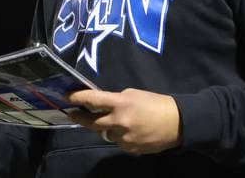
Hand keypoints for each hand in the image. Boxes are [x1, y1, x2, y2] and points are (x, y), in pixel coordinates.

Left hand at [67, 88, 181, 154]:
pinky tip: (132, 131)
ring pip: (106, 134)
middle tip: (73, 113)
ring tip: (119, 121)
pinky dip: (120, 136)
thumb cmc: (156, 103)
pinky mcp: (129, 149)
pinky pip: (118, 142)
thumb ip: (116, 100)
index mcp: (120, 103)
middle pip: (92, 123)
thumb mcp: (134, 94)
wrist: (177, 123)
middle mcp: (119, 122)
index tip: (67, 97)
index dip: (77, 98)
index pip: (93, 100)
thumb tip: (103, 105)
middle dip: (81, 117)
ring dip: (108, 127)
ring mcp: (124, 138)